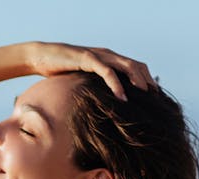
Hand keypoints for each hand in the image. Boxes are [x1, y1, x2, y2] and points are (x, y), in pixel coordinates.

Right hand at [26, 41, 156, 100]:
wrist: (43, 57)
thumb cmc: (63, 71)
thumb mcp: (85, 80)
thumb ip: (98, 86)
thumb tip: (108, 104)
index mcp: (110, 59)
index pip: (136, 67)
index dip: (147, 80)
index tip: (154, 98)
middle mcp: (108, 55)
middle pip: (137, 66)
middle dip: (148, 81)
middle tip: (155, 100)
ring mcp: (99, 56)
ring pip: (126, 66)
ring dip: (138, 81)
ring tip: (145, 97)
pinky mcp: (88, 59)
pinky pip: (107, 71)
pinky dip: (116, 84)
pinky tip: (122, 97)